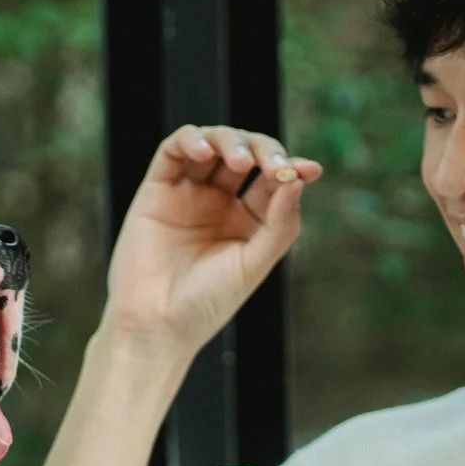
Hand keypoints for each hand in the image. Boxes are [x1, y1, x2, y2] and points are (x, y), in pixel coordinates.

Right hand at [105, 124, 321, 357]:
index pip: (273, 179)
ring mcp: (187, 193)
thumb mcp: (255, 264)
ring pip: (212, 143)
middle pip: (245, 153)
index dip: (290, 166)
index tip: (308, 170)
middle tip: (273, 164)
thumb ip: (281, 222)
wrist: (156, 325)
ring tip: (240, 161)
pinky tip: (205, 152)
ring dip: (230, 141)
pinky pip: (173, 150)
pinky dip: (190, 139)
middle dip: (262, 150)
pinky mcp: (156, 190)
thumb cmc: (207, 303)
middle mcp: (218, 202)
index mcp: (248, 220)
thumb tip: (298, 176)